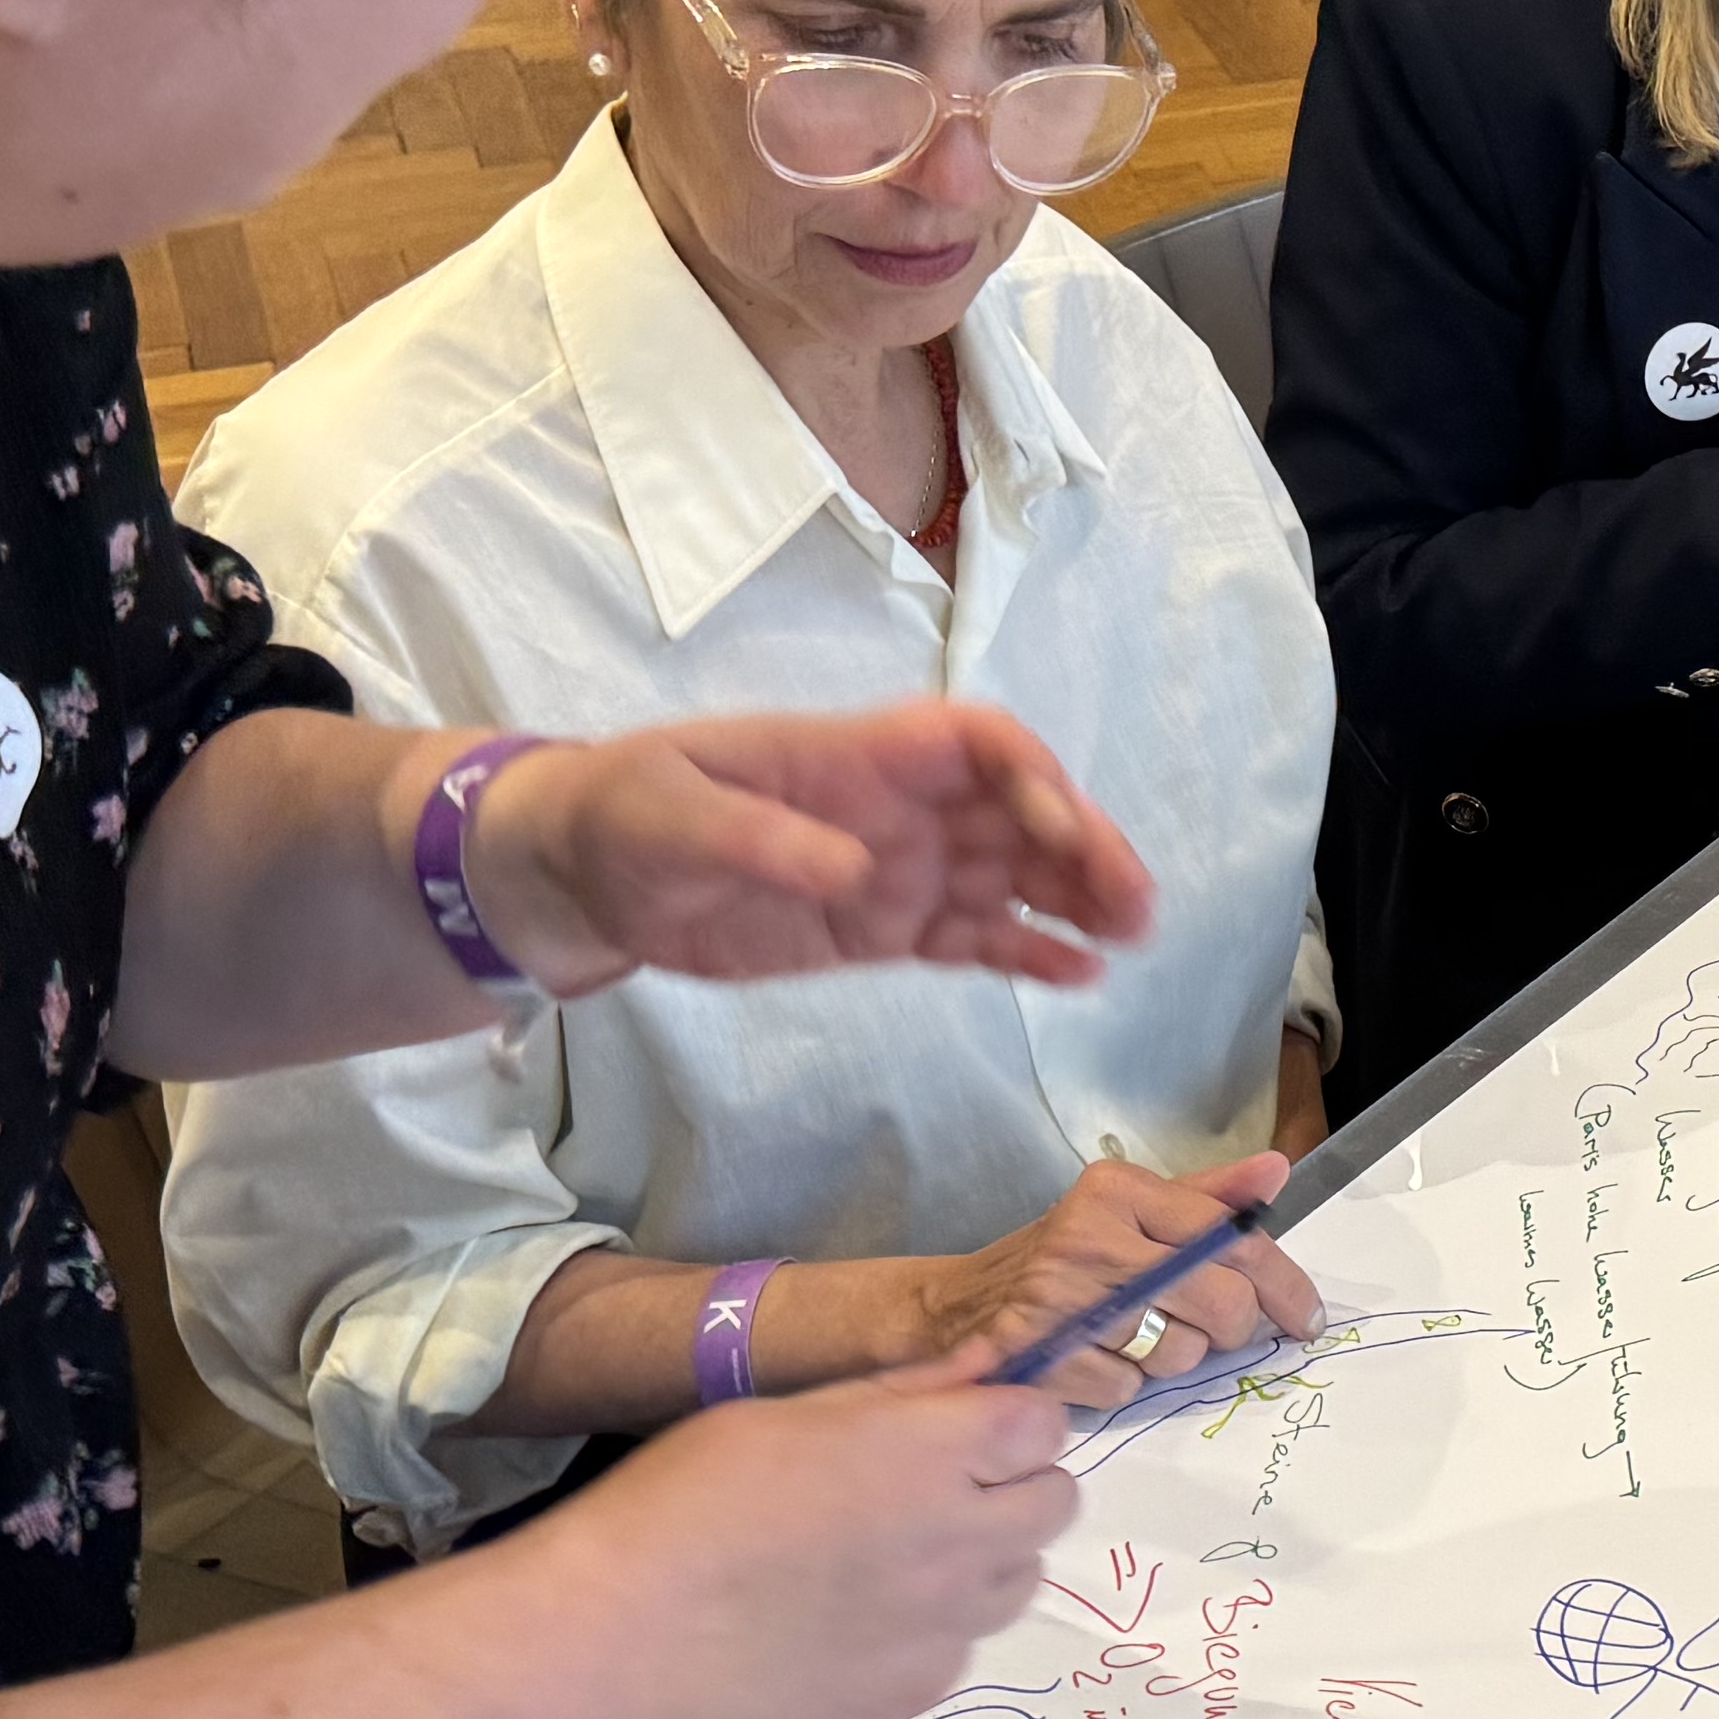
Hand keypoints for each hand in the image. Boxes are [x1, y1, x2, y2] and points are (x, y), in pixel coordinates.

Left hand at [467, 706, 1151, 994]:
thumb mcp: (670, 813)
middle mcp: (900, 807)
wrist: (584, 877)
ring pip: (1014, 876)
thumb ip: (761, 838)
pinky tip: (1080, 976)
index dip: (1029, 774)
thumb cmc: (621, 814)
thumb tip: (856, 869)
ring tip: (1131, 936)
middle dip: (1083, 846)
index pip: (975, 743)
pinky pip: (974, 939)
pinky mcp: (885, 929)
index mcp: (859, 755)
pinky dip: (1027, 953)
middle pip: (1020, 812)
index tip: (1058, 823)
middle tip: (1133, 901)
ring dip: (1076, 898)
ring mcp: (900, 870)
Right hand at [535, 1365, 1082, 1718]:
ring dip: (981, 1559)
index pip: (1043, 1423)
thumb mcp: (781, 1415)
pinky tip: (849, 1623)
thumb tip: (978, 1371)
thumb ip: (896, 1395)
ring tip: (886, 1559)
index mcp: (933, 1453)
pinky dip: (930, 1629)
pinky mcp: (917, 1690)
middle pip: (1055, 1502)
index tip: (959, 1430)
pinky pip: (961, 1645)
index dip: (1007, 1421)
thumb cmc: (680, 1505)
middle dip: (1011, 1484)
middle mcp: (964, 1540)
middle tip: (929, 1490)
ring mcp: (948, 1627)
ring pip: (1019, 1579)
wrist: (615, 1645)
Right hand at [884, 1151, 1315, 1406]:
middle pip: (1222, 1303)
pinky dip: (1121, 1385)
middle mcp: (1091, 1235)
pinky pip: (1128, 1389)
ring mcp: (1061, 1296)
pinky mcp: (1039, 1352)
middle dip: (1231, 1331)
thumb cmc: (1060, 1260)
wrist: (953, 1308)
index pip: (1234, 1240)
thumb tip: (1278, 1170)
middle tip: (1212, 1332)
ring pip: (1179, 1352)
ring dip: (1170, 1358)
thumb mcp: (1127, 1213)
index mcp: (1119, 1191)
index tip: (1307, 1319)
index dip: (1287, 1287)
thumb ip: (1206, 1197)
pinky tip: (1095, 1360)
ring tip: (1134, 1337)